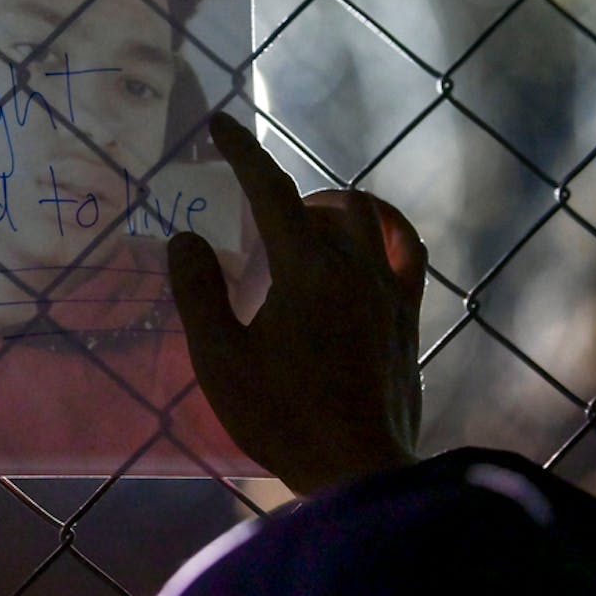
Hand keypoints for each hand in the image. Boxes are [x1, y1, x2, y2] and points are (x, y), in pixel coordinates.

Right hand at [167, 113, 425, 495]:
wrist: (359, 470)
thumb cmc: (282, 416)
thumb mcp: (219, 359)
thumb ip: (199, 292)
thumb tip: (186, 238)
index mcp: (305, 270)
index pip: (270, 192)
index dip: (241, 154)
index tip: (218, 125)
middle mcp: (354, 266)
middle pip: (322, 203)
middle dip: (286, 195)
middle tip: (254, 219)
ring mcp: (389, 291)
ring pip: (368, 219)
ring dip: (332, 210)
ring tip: (304, 229)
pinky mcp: (409, 317)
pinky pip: (404, 251)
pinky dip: (382, 234)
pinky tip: (363, 250)